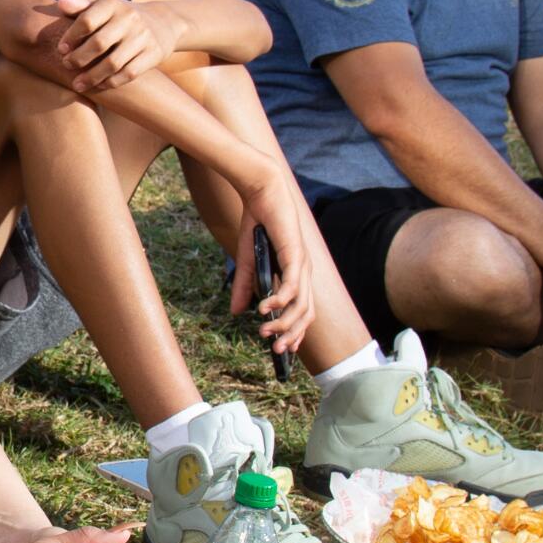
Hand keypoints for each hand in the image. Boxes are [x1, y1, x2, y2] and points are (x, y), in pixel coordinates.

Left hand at [46, 0, 187, 95]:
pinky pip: (129, 73)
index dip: (71, 37)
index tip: (61, 49)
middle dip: (79, 58)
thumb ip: (80, 6)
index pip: (87, 20)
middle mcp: (129, 18)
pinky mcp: (153, 54)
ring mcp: (143, 37)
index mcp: (112, 4)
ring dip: (92, 77)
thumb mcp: (102, 6)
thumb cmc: (120, 16)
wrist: (162, 22)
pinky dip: (111, 82)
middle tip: (67, 66)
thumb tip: (60, 4)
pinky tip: (98, 86)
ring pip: (113, 63)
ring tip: (77, 84)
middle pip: (99, 43)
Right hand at [226, 166, 317, 352]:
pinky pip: (292, 285)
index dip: (296, 332)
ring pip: (301, 305)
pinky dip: (279, 300)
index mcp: (296, 274)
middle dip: (292, 335)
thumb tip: (235, 312)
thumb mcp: (246, 260)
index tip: (284, 351)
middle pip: (306, 314)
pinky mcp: (295, 255)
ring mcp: (302, 265)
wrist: (261, 192)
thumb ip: (243, 286)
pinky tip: (264, 308)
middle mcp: (304, 272)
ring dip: (285, 322)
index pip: (303, 311)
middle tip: (275, 351)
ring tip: (264, 331)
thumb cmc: (257, 224)